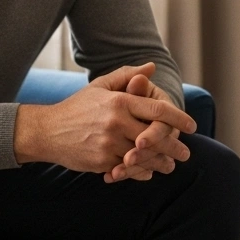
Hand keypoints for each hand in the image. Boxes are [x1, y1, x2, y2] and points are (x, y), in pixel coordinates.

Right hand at [13, 62, 195, 180]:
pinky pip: (127, 168)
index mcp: (120, 101)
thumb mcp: (101, 86)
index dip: (178, 118)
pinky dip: (139, 172)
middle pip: (155, 136)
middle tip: (186, 153)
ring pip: (144, 156)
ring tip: (170, 166)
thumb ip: (127, 75)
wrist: (47, 131)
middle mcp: (116, 122)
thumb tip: (151, 67)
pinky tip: (148, 173)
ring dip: (160, 163)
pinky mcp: (101, 160)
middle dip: (174, 146)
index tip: (191, 126)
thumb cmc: (77, 107)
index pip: (158, 110)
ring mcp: (109, 143)